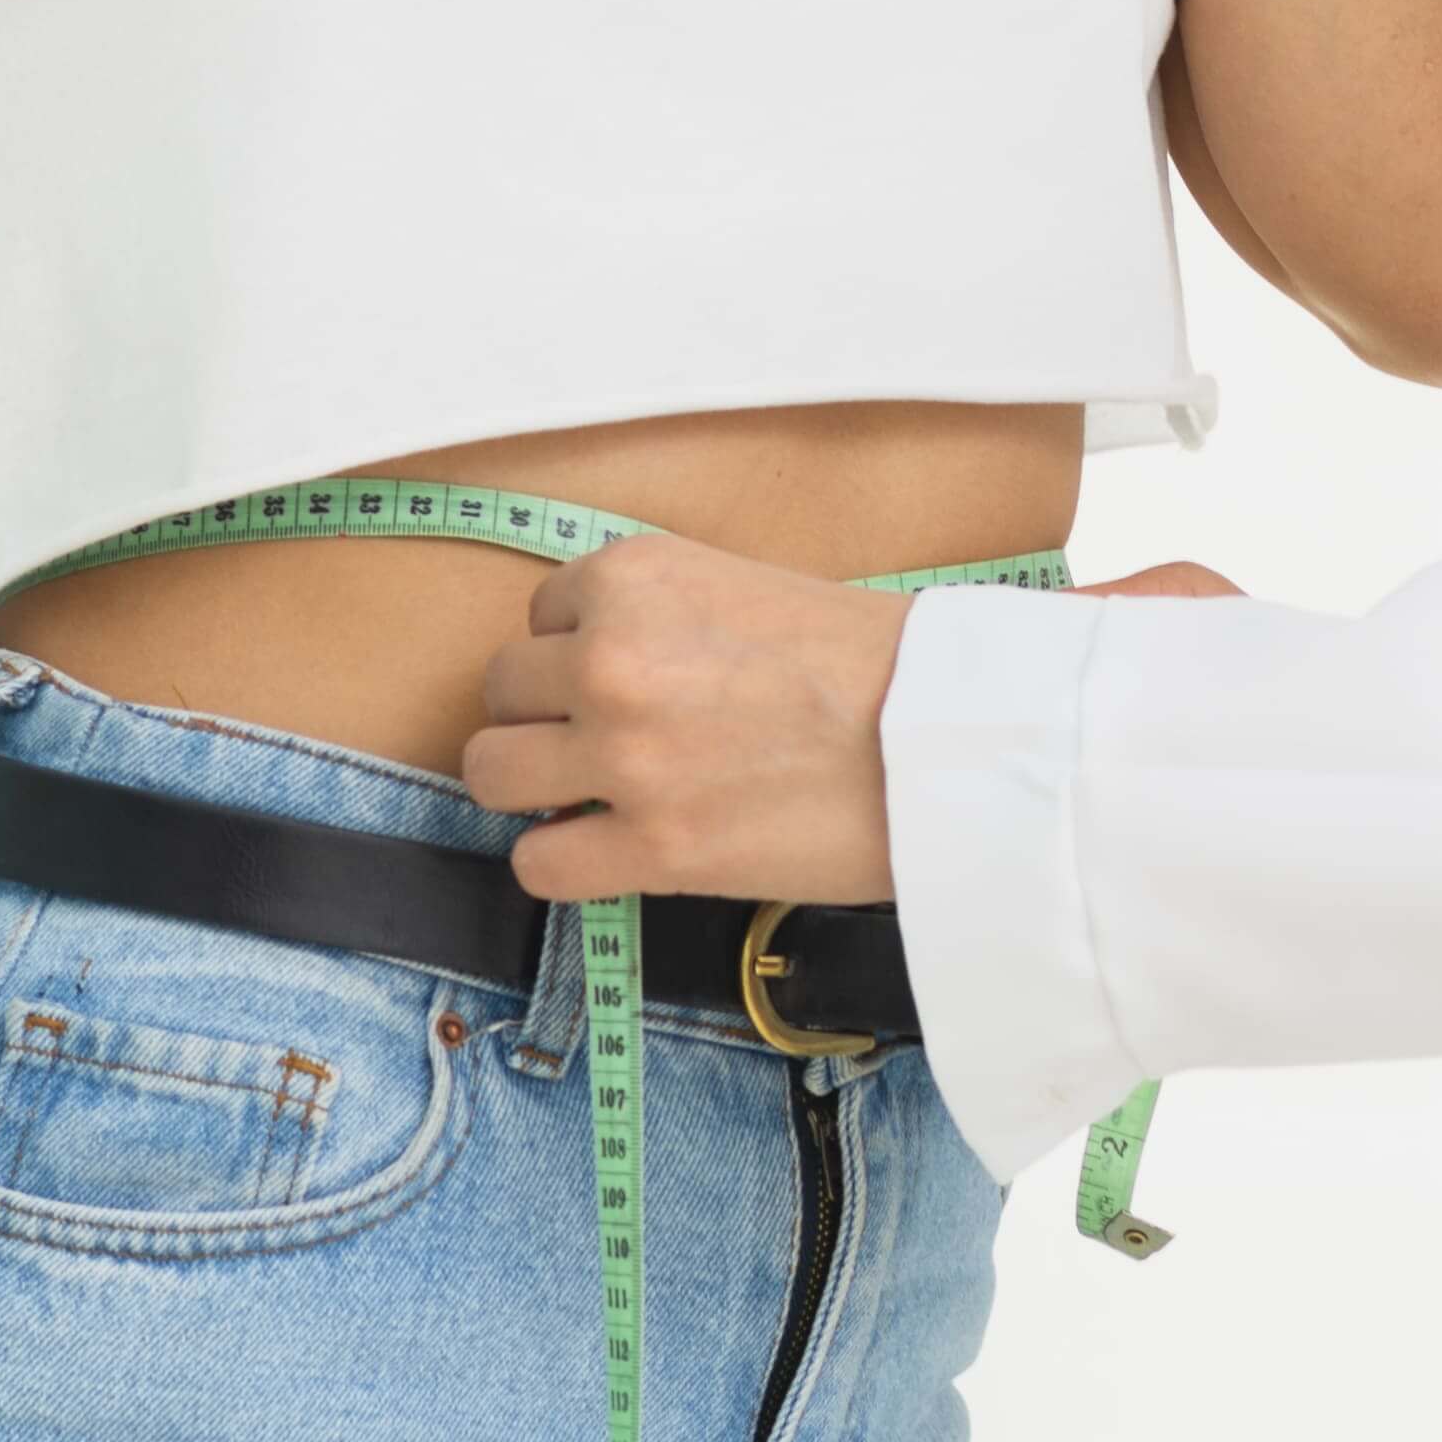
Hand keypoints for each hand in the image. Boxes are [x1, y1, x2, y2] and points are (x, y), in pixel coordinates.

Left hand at [466, 549, 1241, 907]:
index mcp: (634, 577)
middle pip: (500, 694)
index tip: (633, 682)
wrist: (950, 741)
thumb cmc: (876, 664)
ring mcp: (621, 754)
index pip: (540, 617)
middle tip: (607, 745)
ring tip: (591, 800)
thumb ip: (661, 616)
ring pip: (491, 775)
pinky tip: (611, 854)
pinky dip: (565, 865)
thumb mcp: (749, 590)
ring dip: (534, 791)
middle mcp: (609, 657)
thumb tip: (598, 666)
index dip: (579, 655)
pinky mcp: (649, 846)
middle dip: (546, 721)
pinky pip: (537, 864)